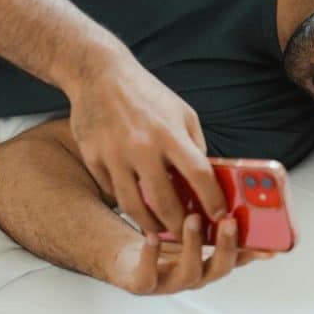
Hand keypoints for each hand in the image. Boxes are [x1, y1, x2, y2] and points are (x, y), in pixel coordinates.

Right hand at [66, 58, 225, 239]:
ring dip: (151, 225)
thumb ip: (194, 146)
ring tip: (162, 232)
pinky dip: (126, 203)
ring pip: (134, 206)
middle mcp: (142, 146)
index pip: (198, 174)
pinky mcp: (93, 158)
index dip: (212, 199)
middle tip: (189, 237)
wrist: (100, 76)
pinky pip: (112, 192)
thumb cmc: (148, 96)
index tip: (220, 216)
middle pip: (165, 200)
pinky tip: (137, 208)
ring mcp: (114, 154)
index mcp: (170, 133)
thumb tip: (207, 180)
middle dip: (180, 226)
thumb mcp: (182, 113)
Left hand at [108, 214, 275, 294]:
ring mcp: (170, 282)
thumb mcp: (191, 220)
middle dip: (227, 245)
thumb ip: (212, 210)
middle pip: (220, 267)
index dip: (256, 253)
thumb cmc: (163, 235)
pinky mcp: (143, 284)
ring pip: (189, 272)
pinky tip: (152, 236)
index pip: (240, 258)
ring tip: (193, 219)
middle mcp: (196, 274)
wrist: (124, 255)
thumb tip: (234, 185)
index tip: (271, 242)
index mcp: (210, 260)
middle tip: (230, 221)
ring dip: (193, 246)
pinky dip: (151, 255)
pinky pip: (148, 276)